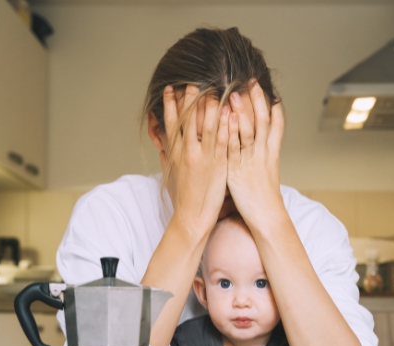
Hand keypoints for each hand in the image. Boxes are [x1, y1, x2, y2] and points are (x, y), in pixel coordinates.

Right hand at [163, 85, 229, 238]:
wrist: (192, 216)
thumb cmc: (184, 196)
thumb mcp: (172, 173)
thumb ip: (169, 155)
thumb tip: (163, 144)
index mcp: (175, 153)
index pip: (171, 123)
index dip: (170, 105)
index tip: (170, 88)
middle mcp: (187, 152)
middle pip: (188, 119)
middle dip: (190, 99)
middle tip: (194, 81)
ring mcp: (203, 157)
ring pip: (206, 125)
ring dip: (210, 105)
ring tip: (214, 88)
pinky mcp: (218, 164)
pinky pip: (222, 140)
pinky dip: (226, 125)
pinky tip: (230, 112)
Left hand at [226, 79, 285, 228]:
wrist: (267, 215)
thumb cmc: (264, 196)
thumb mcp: (265, 171)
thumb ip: (260, 156)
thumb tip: (255, 144)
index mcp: (272, 152)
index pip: (276, 123)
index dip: (272, 105)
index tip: (267, 89)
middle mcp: (264, 153)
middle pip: (263, 120)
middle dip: (258, 100)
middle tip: (252, 81)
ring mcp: (251, 160)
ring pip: (249, 130)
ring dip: (242, 111)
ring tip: (234, 94)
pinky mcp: (238, 169)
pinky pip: (234, 147)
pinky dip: (231, 131)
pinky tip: (226, 118)